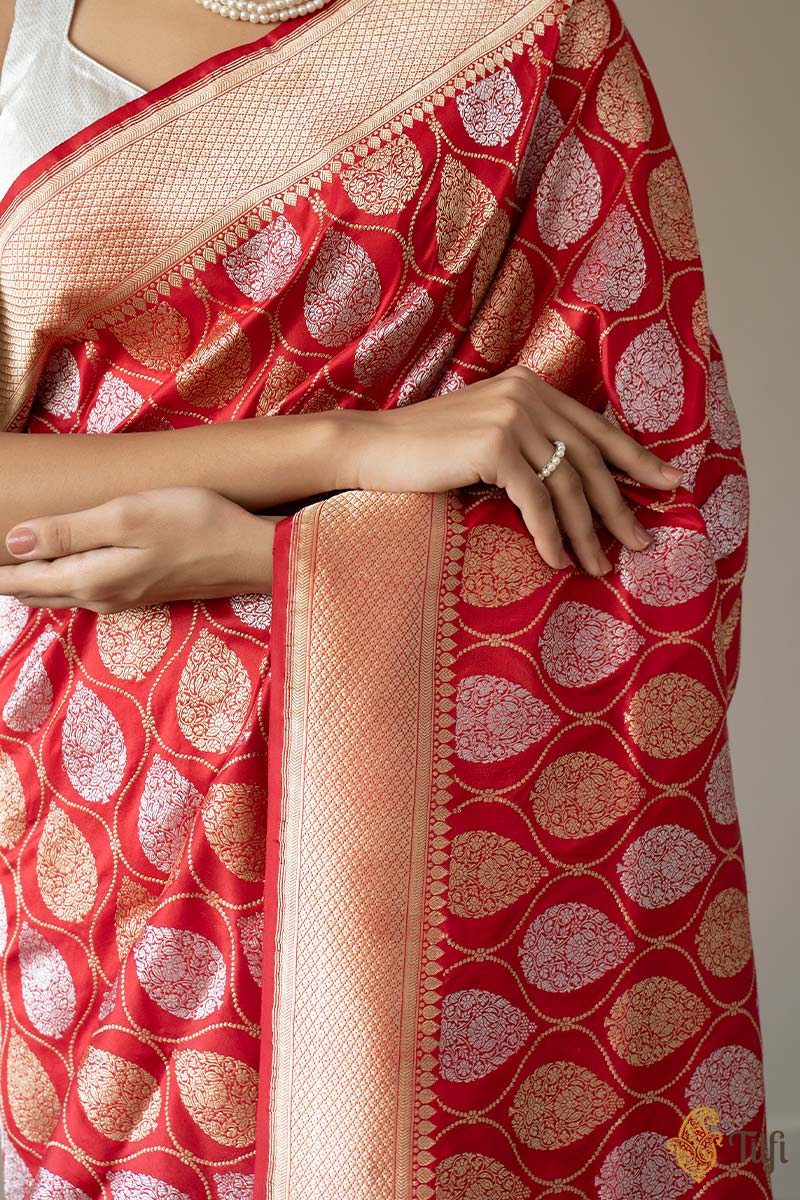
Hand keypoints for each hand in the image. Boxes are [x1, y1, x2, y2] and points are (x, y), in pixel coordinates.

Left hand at [0, 487, 279, 612]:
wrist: (251, 553)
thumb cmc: (194, 524)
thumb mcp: (127, 517)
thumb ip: (68, 532)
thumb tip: (12, 543)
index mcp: (90, 579)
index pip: (21, 576)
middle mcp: (100, 597)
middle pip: (35, 591)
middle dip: (5, 579)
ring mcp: (122, 598)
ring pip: (58, 594)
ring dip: (29, 581)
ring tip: (7, 566)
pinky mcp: (140, 592)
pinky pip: (82, 591)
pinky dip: (57, 580)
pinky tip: (57, 568)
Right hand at [340, 365, 684, 575]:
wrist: (369, 449)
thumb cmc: (424, 453)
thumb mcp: (485, 437)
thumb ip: (527, 443)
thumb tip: (573, 483)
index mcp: (531, 387)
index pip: (596, 428)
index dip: (635, 459)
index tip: (668, 485)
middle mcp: (527, 395)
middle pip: (589, 460)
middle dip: (619, 507)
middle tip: (641, 543)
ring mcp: (512, 417)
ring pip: (567, 486)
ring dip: (587, 534)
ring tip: (599, 568)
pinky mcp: (495, 445)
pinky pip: (537, 502)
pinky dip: (551, 537)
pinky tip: (558, 562)